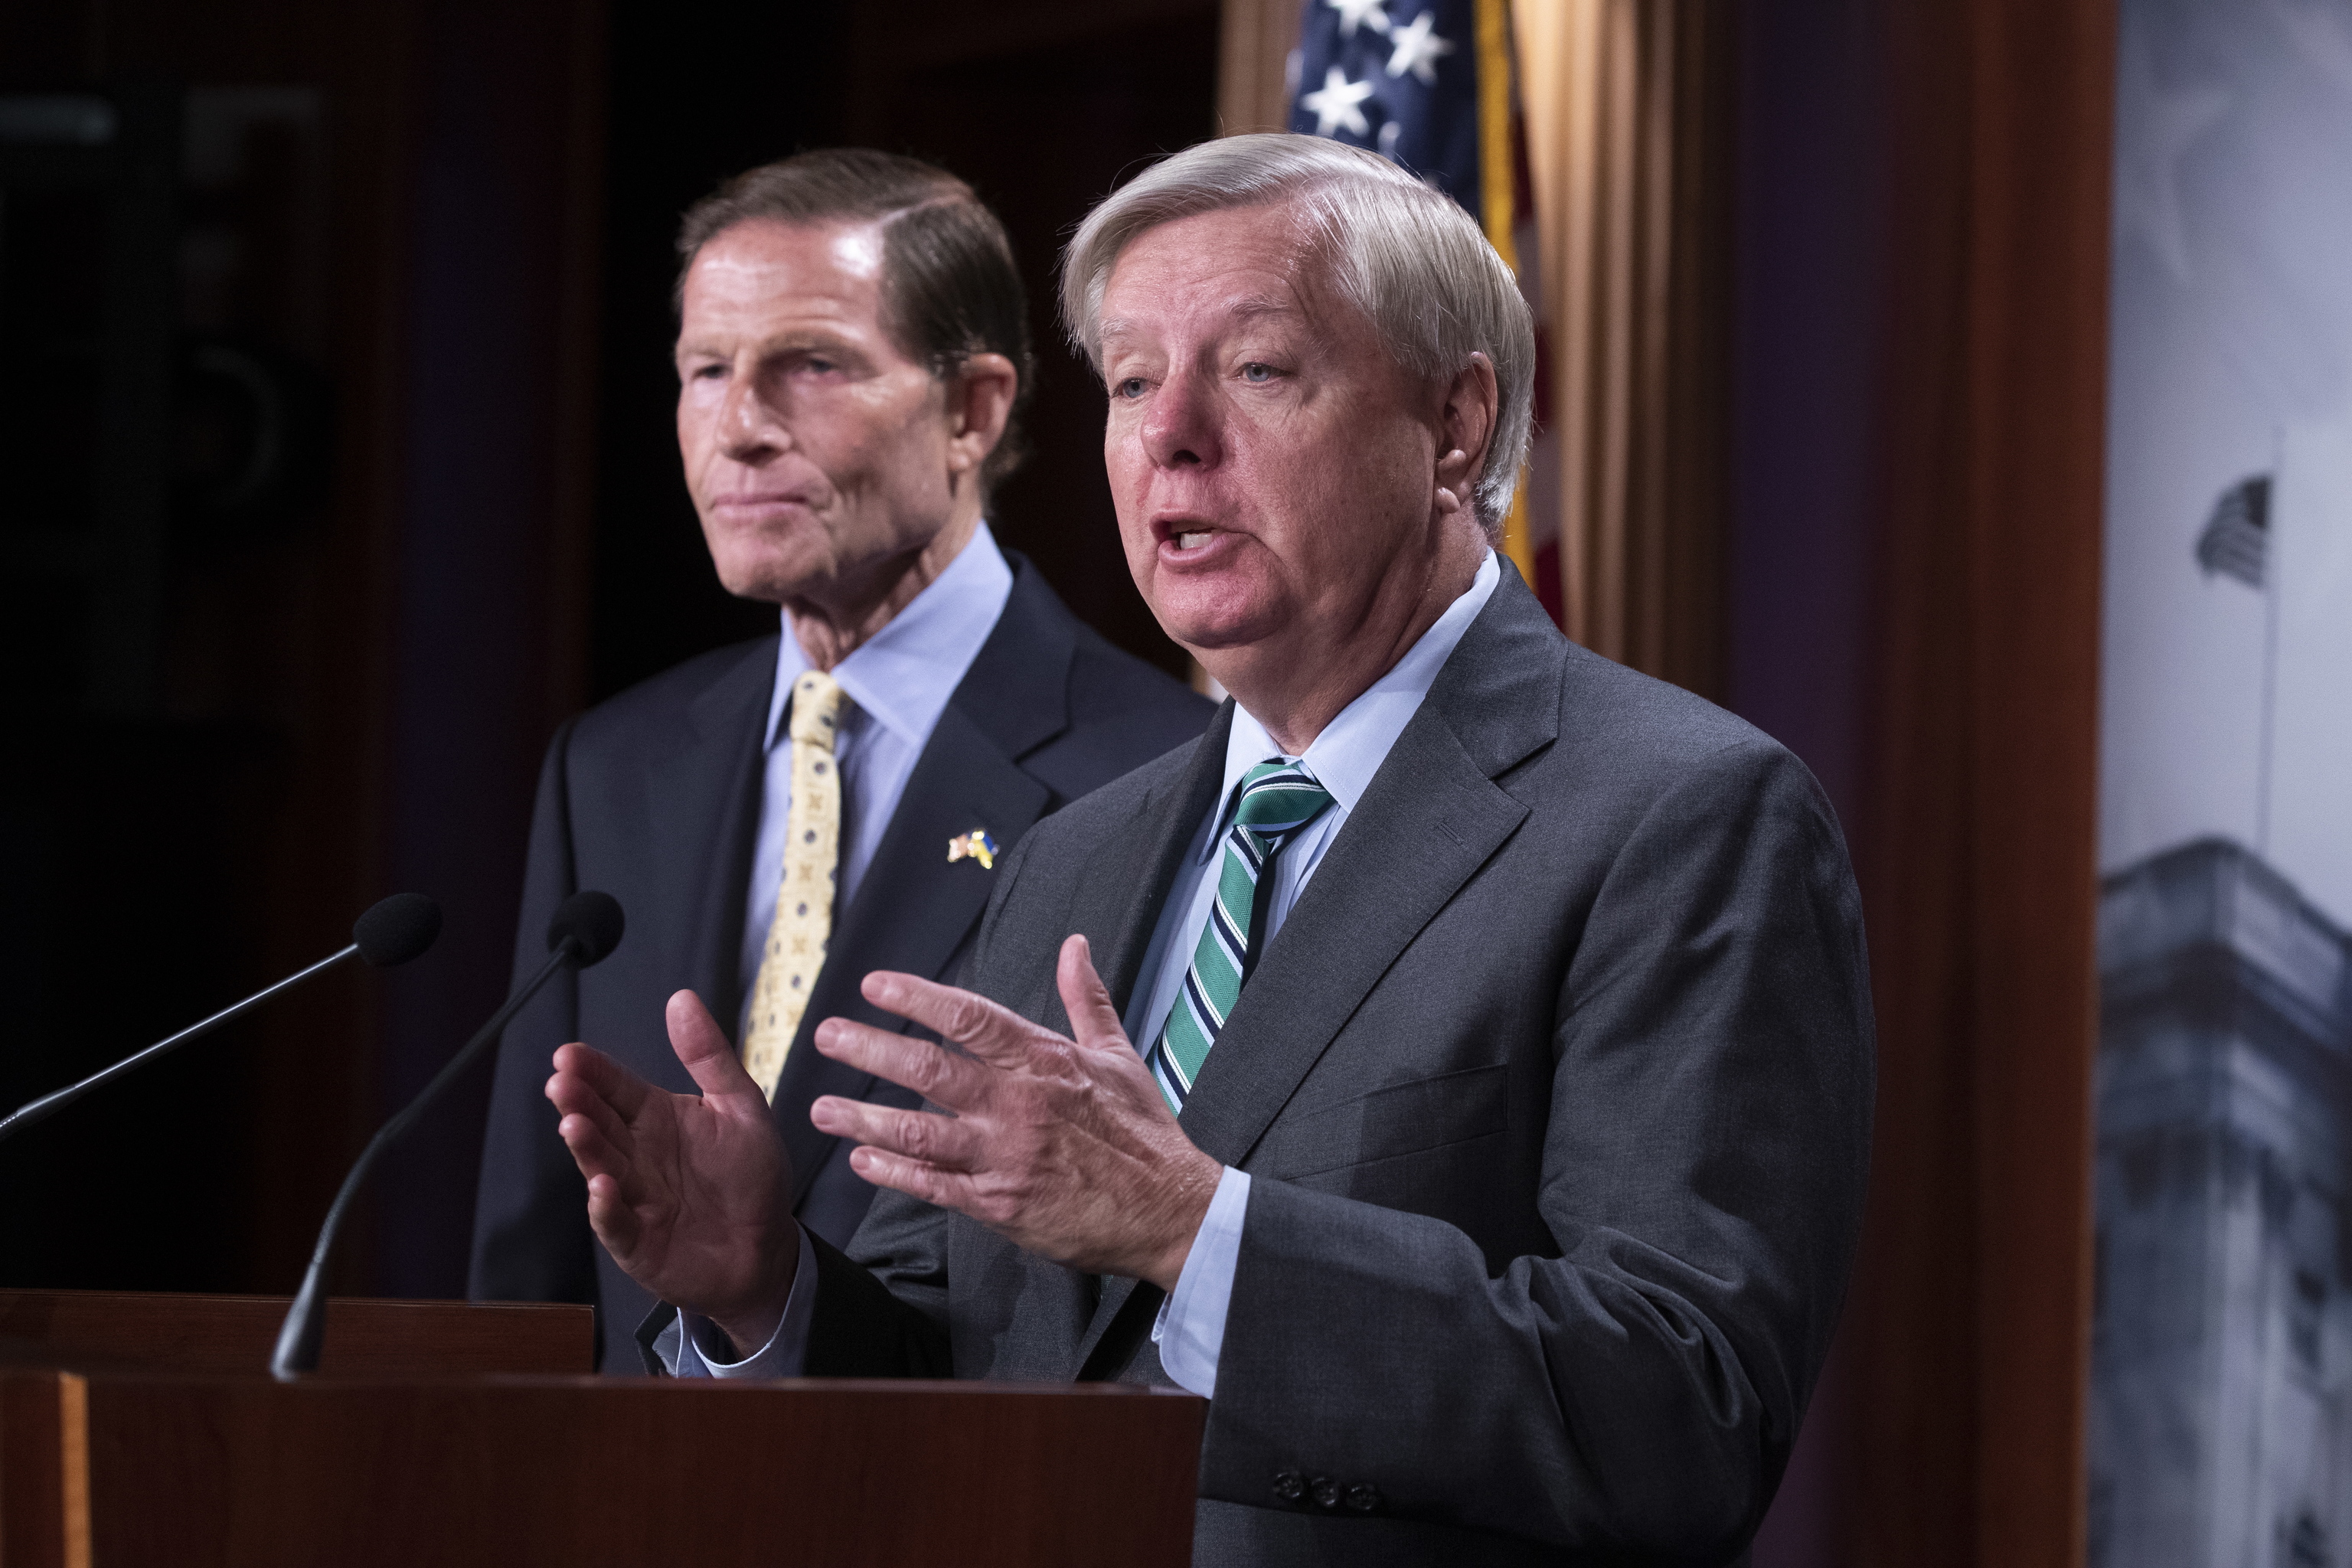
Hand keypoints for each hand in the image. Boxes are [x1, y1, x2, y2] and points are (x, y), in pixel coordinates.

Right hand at [546, 990, 798, 1355]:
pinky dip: (606, 1207)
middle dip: (578, 1102)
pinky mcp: (636, 1241)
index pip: (617, 1087)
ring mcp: (631, 1198)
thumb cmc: (751, 1177)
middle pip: (600, 1122)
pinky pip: (615, 1222)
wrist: (767, 1249)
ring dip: (585, 1147)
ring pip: (600, 1166)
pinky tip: (603, 1187)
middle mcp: (636, 1154)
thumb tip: (682, 999)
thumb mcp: (741, 1106)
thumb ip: (709, 1055)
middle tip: (562, 1083)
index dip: (593, 1071)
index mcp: (657, 1117)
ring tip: (574, 1124)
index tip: (569, 1054)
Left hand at [809, 934, 1221, 1290]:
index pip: (970, 1018)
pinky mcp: (1000, 1206)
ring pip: (919, 1134)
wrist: (1170, 1210)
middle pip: (930, 1071)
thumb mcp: (1118, 1055)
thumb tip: (1074, 945)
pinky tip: (863, 1161)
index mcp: (1045, 1062)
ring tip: (821, 1109)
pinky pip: (934, 1186)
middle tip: (827, 1036)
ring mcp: (1005, 1158)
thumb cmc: (1144, 1132)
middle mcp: (1018, 1105)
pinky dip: (894, 1173)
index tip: (875, 985)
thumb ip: (1086, 998)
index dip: (918, 998)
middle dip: (870, 1051)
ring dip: (864, 1120)